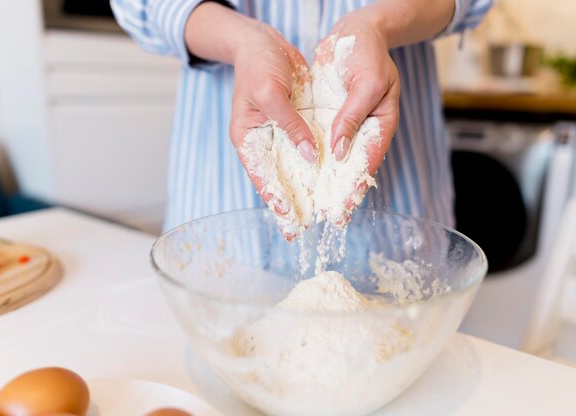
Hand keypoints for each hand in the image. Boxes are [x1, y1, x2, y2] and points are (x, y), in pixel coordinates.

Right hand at [229, 23, 316, 238]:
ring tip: (317, 213)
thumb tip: (310, 157)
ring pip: (294, 169)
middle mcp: (263, 142)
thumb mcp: (270, 94)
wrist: (264, 41)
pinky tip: (328, 179)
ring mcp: (280, 135)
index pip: (261, 176)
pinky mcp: (295, 127)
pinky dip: (316, 165)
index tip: (288, 220)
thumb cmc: (258, 63)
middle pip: (277, 180)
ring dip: (305, 189)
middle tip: (302, 231)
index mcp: (247, 138)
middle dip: (289, 205)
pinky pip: (306, 150)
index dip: (275, 199)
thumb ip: (289, 126)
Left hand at [315, 11, 400, 212]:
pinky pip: (321, 141)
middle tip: (328, 219)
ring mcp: (346, 124)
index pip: (367, 162)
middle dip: (339, 193)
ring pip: (335, 158)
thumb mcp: (367, 82)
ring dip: (324, 180)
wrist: (355, 30)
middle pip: (351, 167)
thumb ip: (353, 116)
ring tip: (312, 205)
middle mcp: (363, 129)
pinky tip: (301, 173)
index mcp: (380, 125)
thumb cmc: (368, 51)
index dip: (355, 187)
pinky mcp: (330, 117)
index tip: (344, 209)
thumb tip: (338, 151)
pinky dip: (313, 157)